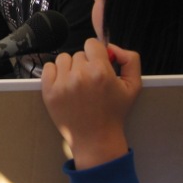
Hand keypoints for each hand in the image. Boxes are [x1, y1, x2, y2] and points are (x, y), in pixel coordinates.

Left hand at [41, 39, 141, 169]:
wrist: (96, 139)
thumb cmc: (114, 112)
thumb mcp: (134, 85)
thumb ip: (129, 59)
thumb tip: (111, 46)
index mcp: (100, 71)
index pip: (92, 43)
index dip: (96, 54)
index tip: (98, 65)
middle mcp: (80, 75)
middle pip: (78, 54)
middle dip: (85, 64)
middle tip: (90, 83)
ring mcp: (62, 83)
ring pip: (63, 59)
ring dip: (70, 69)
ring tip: (78, 85)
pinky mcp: (49, 91)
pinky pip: (48, 68)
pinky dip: (55, 74)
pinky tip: (65, 86)